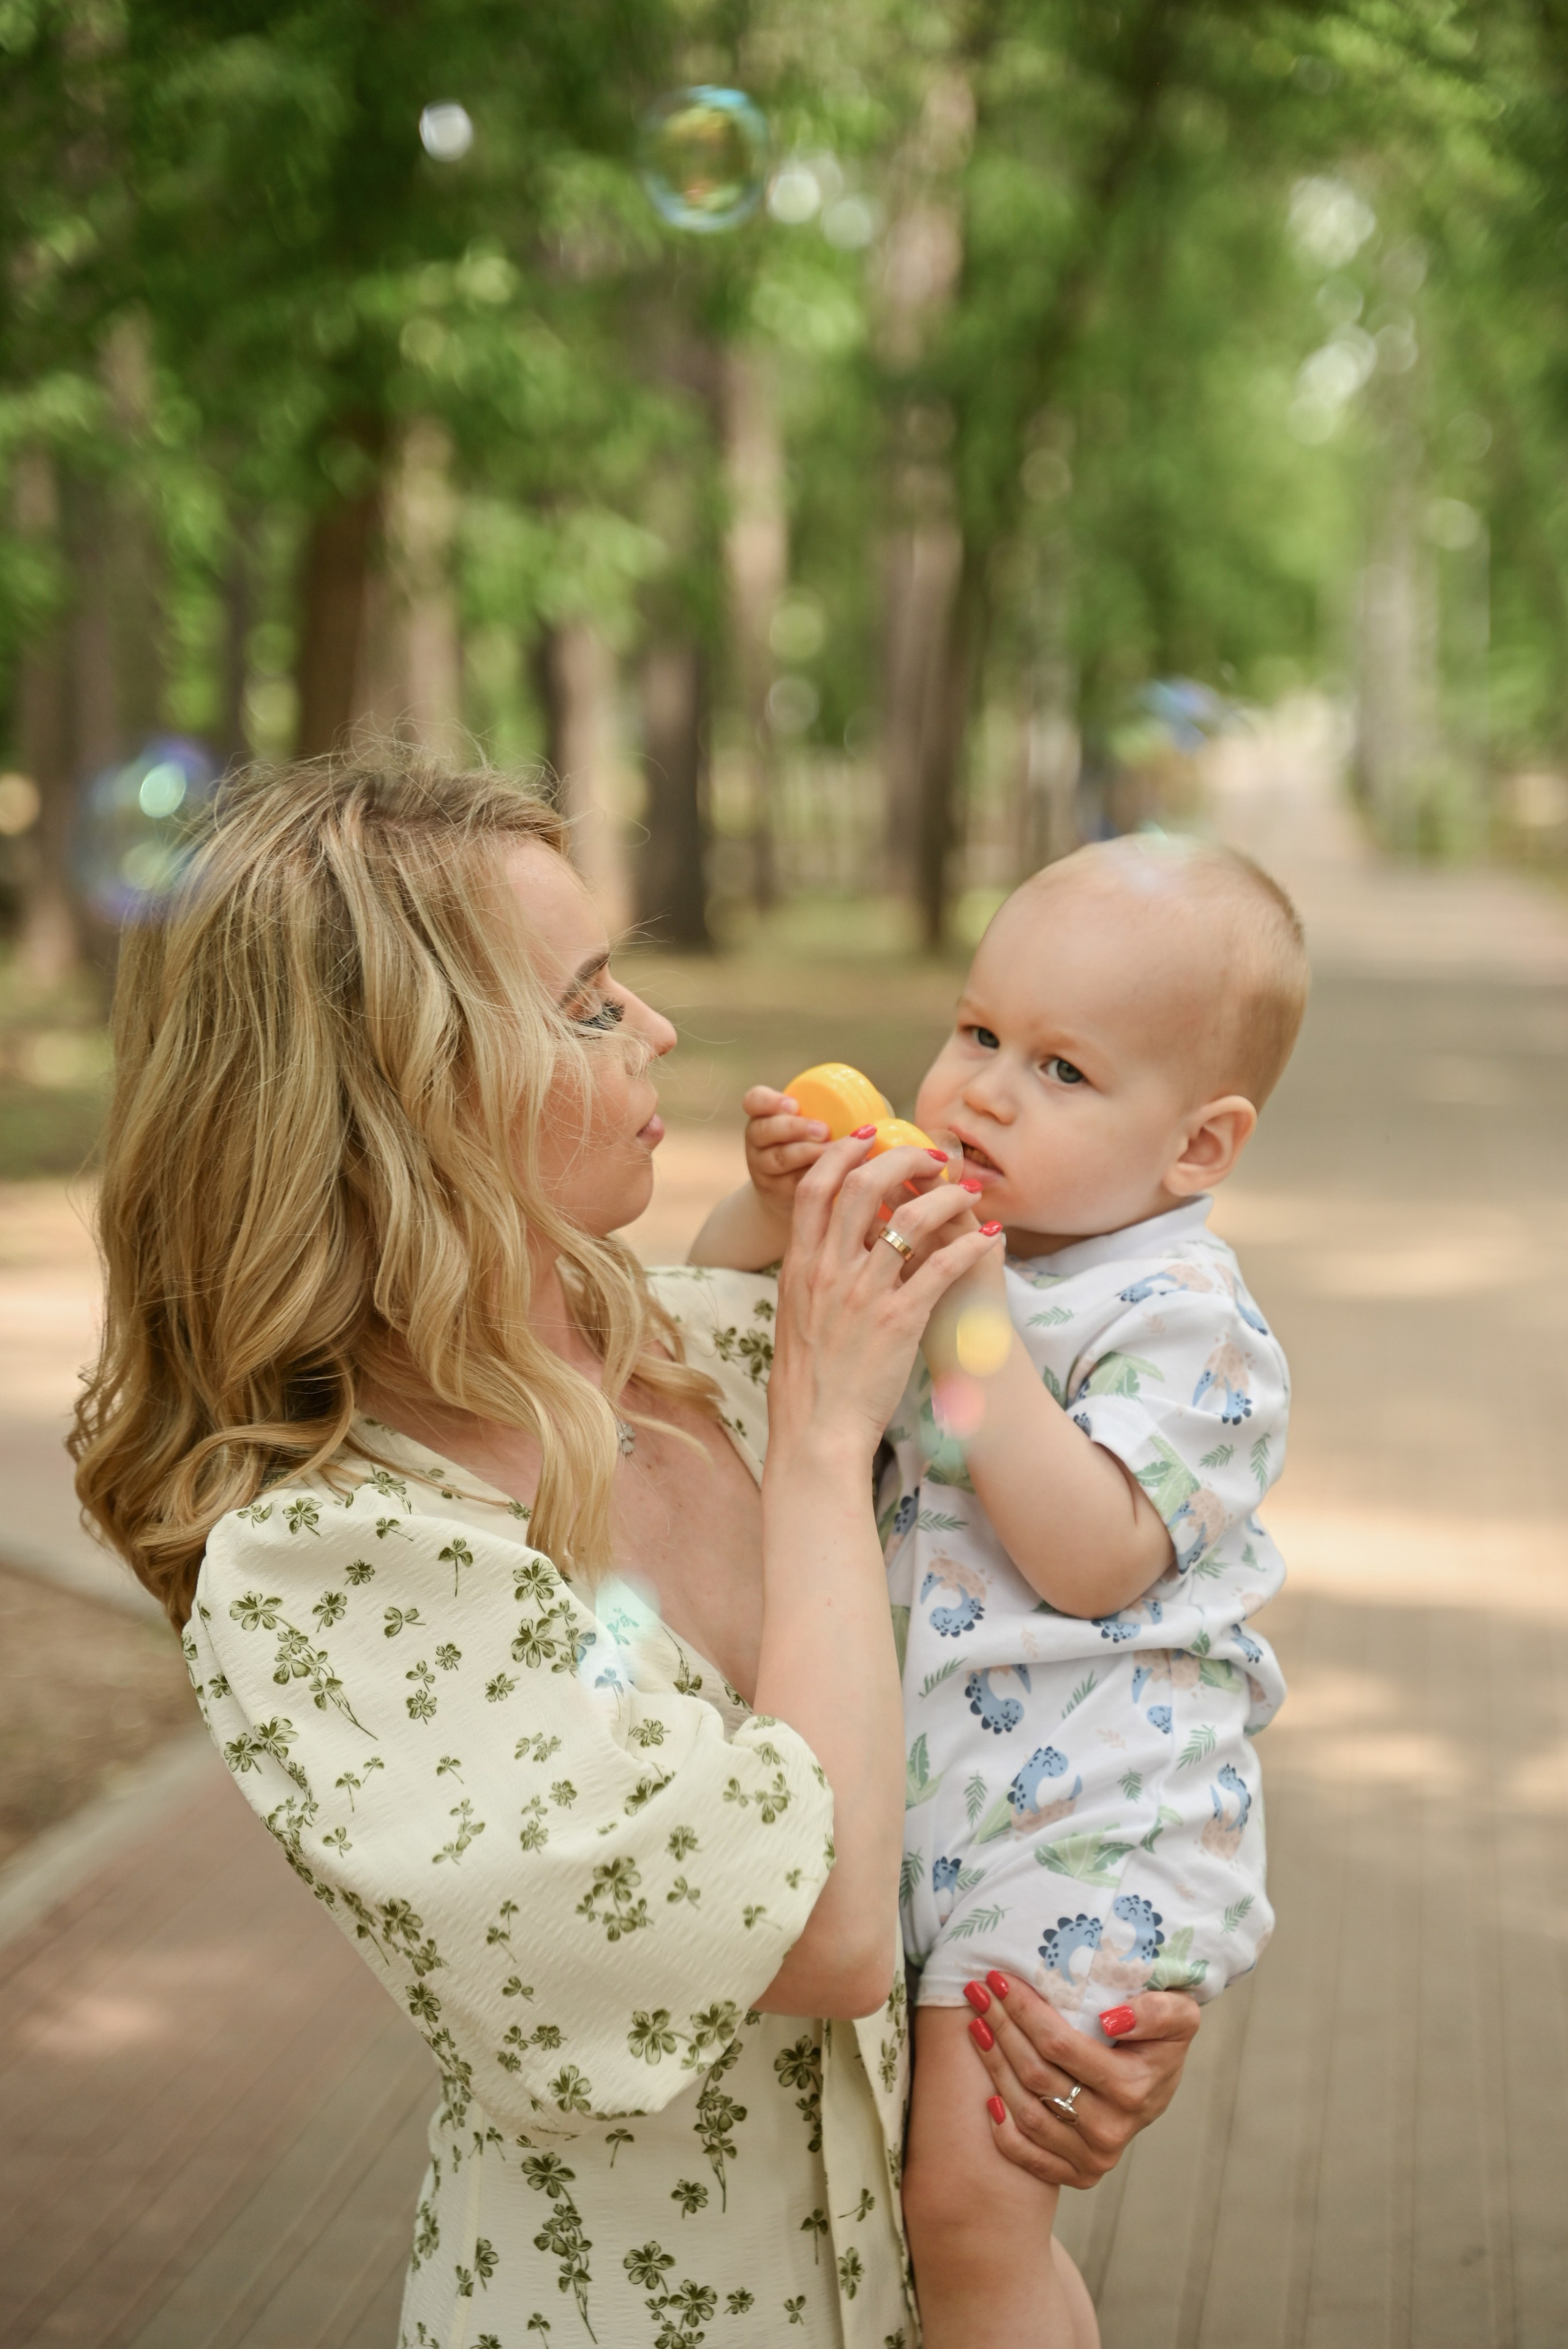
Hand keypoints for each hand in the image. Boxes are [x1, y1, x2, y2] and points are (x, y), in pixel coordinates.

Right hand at [742, 1085, 831, 1227]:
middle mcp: (759, 1142)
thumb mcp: (818, 1125)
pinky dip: (819, 1179)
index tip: (794, 1105)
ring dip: (808, 1154)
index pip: (754, 1100)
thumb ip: (836, 1110)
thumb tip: (878, 1103)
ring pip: (778, 1159)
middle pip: (764, 1130)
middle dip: (794, 1128)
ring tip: (836, 1152)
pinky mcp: (777, 1195)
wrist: (802, 1195)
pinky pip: (793, 1185)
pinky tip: (842, 1174)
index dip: (769, 1101)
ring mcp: (764, 1170)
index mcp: (767, 1116)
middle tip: (823, 1131)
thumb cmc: (819, 1148)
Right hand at [768, 1135, 1003, 1458]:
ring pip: (910, 1219)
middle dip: (901, 1160)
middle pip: (863, 1186)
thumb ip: (812, 1270)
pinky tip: (988, 1237)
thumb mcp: (794, 1311)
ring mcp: (864, 1293)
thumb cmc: (808, 1376)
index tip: (869, 1136)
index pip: (816, 1186)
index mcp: (800, 1264)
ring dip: (947, 1197)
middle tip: (931, 1158)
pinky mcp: (898, 1321)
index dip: (843, 1152)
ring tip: (969, 1192)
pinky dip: (970, 1244)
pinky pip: (942, 1267)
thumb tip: (828, 1239)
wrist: (816, 1429)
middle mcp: (829, 1270)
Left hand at [962, 1974, 1199, 2188]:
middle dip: (1001, 2027)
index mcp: (1133, 2088)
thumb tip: (1112, 2020)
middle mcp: (1111, 2130)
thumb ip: (1159, 2012)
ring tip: (976, 2026)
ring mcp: (1094, 2158)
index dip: (1024, 2011)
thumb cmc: (1160, 2039)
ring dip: (994, 2065)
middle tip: (977, 1992)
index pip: (1060, 2045)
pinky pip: (1028, 2157)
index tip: (999, 1979)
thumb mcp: (1180, 2015)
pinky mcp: (1079, 2174)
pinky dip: (1002, 2129)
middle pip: (1036, 2075)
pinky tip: (986, 2095)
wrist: (1159, 2084)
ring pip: (1026, 2111)